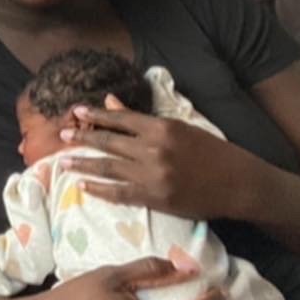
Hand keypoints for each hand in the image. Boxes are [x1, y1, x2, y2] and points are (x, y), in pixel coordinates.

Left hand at [60, 94, 252, 220]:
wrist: (238, 183)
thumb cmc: (212, 152)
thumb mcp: (180, 128)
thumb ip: (142, 119)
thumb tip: (109, 102)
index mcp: (162, 128)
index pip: (121, 119)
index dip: (95, 116)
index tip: (76, 112)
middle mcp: (154, 149)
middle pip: (109, 142)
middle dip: (83, 138)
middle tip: (62, 135)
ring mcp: (153, 175)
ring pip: (109, 168)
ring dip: (83, 164)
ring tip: (63, 162)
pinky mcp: (155, 198)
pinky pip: (119, 193)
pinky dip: (99, 190)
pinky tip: (83, 187)